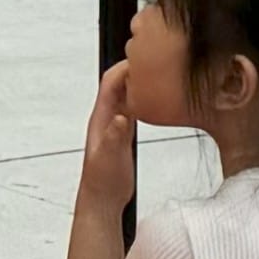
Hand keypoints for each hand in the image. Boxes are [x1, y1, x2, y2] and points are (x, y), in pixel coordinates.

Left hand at [74, 64, 139, 216]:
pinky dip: (142, 99)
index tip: (142, 57)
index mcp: (101, 119)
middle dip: (133, 68)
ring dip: (138, 82)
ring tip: (157, 73)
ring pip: (125, 94)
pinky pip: (132, 108)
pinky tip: (154, 100)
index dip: (124, 67)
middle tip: (154, 58)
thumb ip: (114, 137)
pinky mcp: (122, 134)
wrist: (101, 201)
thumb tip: (120, 117)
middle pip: (118, 83)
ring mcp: (113, 125)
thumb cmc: (102, 182)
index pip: (110, 82)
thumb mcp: (108, 159)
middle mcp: (106, 117)